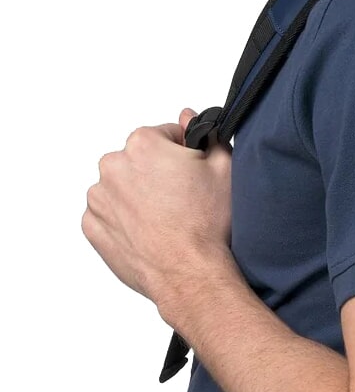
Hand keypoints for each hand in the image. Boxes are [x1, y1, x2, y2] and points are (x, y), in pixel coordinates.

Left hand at [81, 107, 233, 309]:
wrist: (190, 274)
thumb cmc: (207, 225)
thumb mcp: (224, 169)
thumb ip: (206, 134)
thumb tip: (188, 117)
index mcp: (143, 144)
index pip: (165, 134)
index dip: (184, 153)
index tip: (192, 175)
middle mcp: (113, 166)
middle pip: (139, 160)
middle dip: (158, 174)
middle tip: (182, 201)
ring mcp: (99, 198)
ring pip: (121, 188)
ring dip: (139, 197)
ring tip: (166, 221)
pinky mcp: (93, 227)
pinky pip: (108, 215)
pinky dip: (125, 221)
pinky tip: (149, 233)